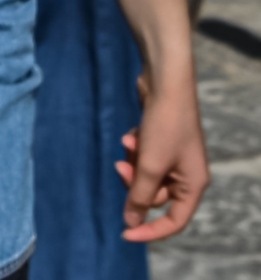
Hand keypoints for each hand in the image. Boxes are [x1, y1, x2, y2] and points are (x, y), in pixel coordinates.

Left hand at [117, 74, 209, 240]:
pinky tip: (132, 134)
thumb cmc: (164, 124)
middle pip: (155, 195)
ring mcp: (174, 155)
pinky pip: (143, 155)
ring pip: (146, 174)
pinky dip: (134, 147)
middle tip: (120, 166)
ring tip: (130, 144)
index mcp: (194, 185)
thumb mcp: (151, 165)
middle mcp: (187, 173)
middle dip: (135, 182)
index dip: (150, 230)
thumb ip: (139, 195)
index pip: (174, 221)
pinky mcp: (160, 139)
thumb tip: (130, 223)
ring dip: (133, 162)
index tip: (124, 233)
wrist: (165, 81)